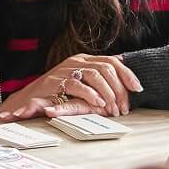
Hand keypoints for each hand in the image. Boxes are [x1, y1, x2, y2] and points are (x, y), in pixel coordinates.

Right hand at [0, 54, 142, 121]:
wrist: (30, 99)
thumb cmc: (59, 95)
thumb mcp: (82, 87)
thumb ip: (99, 83)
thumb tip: (126, 87)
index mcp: (85, 59)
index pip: (112, 61)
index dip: (127, 74)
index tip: (138, 89)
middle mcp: (76, 60)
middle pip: (106, 68)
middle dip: (119, 89)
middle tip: (124, 107)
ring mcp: (66, 69)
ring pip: (95, 74)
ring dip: (107, 93)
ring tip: (113, 108)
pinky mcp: (56, 80)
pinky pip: (78, 85)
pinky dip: (91, 95)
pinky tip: (99, 104)